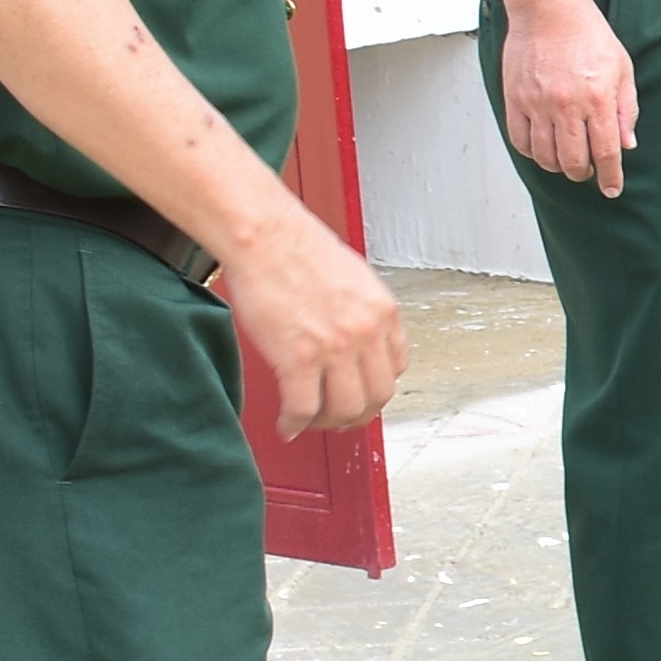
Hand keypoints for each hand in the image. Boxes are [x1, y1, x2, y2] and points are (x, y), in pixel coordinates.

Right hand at [217, 202, 404, 439]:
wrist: (264, 235)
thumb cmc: (297, 247)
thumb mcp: (353, 277)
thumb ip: (361, 311)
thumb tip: (356, 338)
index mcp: (383, 311)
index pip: (396, 368)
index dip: (376, 387)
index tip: (360, 392)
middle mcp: (366, 332)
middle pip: (377, 397)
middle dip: (357, 414)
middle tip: (337, 418)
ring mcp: (335, 347)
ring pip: (344, 410)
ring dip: (327, 424)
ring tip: (310, 422)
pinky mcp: (298, 358)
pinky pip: (303, 409)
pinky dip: (294, 425)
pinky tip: (286, 426)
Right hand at [495, 0, 637, 196]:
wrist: (549, 10)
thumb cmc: (587, 34)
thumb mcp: (622, 69)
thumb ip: (625, 109)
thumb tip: (626, 143)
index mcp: (597, 99)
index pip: (605, 153)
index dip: (610, 177)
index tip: (612, 189)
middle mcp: (566, 106)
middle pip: (573, 161)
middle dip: (583, 174)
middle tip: (587, 171)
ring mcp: (537, 104)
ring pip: (545, 156)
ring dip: (558, 166)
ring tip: (566, 159)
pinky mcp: (515, 99)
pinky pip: (520, 140)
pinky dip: (532, 152)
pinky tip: (542, 147)